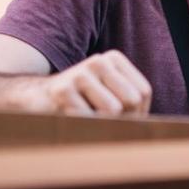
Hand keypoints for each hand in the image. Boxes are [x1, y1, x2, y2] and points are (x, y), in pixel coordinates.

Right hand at [33, 50, 152, 116]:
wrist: (36, 100)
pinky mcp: (62, 90)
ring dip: (101, 125)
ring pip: (112, 111)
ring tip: (86, 119)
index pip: (142, 92)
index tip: (120, 120)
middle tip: (102, 123)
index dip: (136, 114)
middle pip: (131, 101)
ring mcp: (80, 74)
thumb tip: (151, 127)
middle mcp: (99, 62)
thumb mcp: (110, 95)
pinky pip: (88, 120)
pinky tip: (71, 120)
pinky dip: (83, 128)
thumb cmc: (82, 102)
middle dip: (121, 120)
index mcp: (114, 59)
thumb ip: (133, 105)